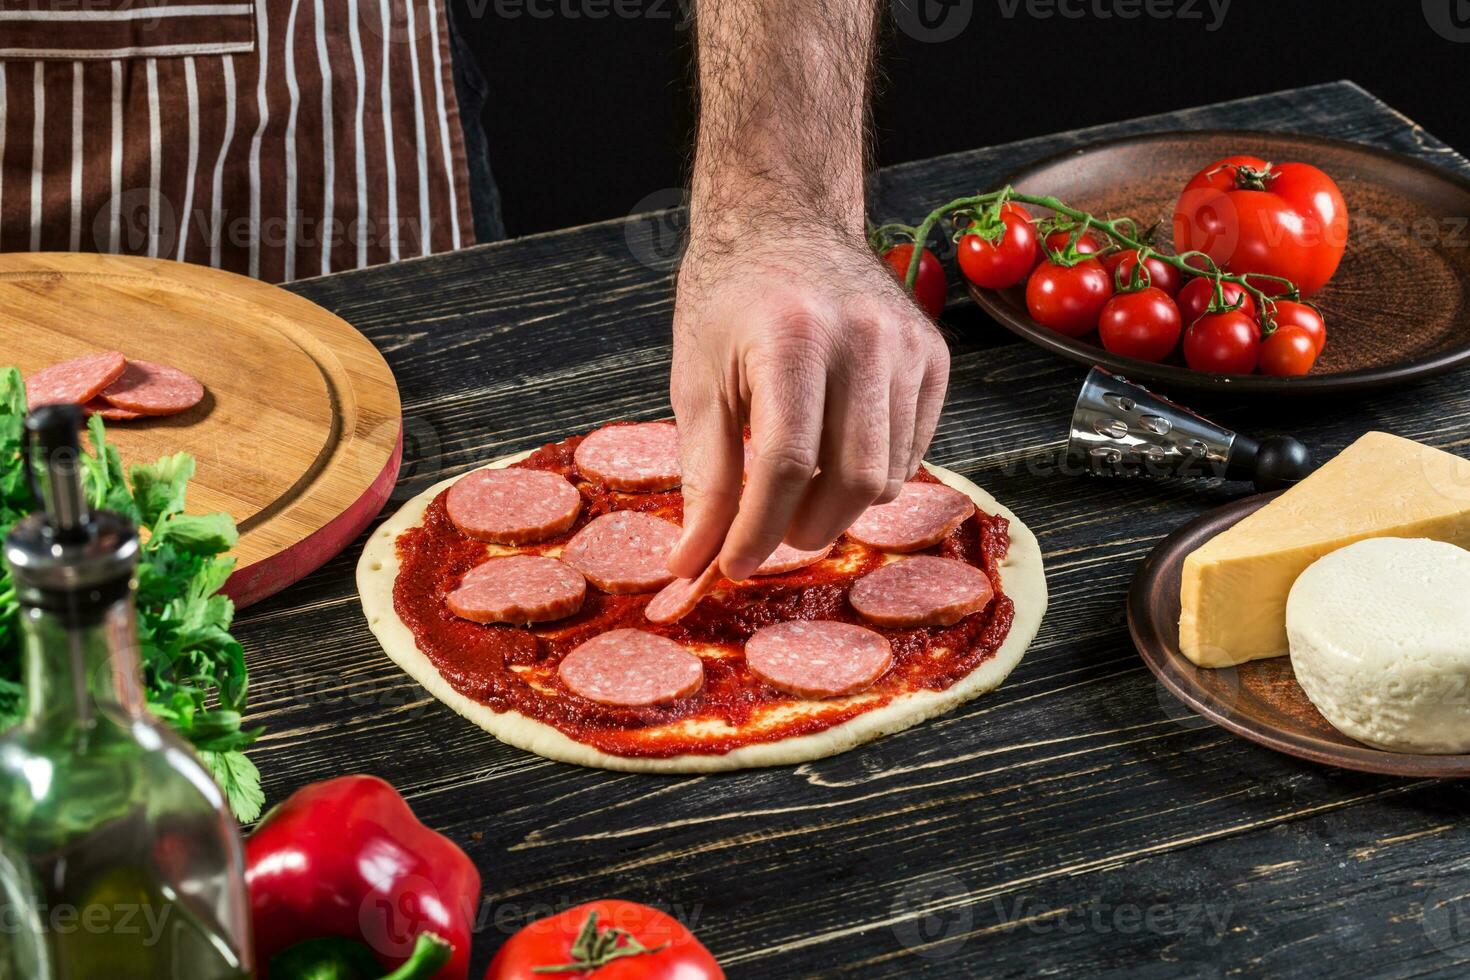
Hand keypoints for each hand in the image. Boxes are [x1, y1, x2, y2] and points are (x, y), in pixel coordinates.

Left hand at [666, 223, 949, 580]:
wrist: (784, 220)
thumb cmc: (729, 300)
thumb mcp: (696, 383)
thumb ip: (703, 477)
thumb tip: (693, 563)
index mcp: (792, 338)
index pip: (784, 465)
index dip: (756, 530)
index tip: (731, 566)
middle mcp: (862, 338)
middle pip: (850, 481)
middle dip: (802, 528)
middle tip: (768, 532)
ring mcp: (908, 346)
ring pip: (887, 477)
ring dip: (838, 507)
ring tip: (797, 489)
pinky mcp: (934, 357)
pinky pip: (912, 454)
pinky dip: (872, 476)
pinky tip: (834, 454)